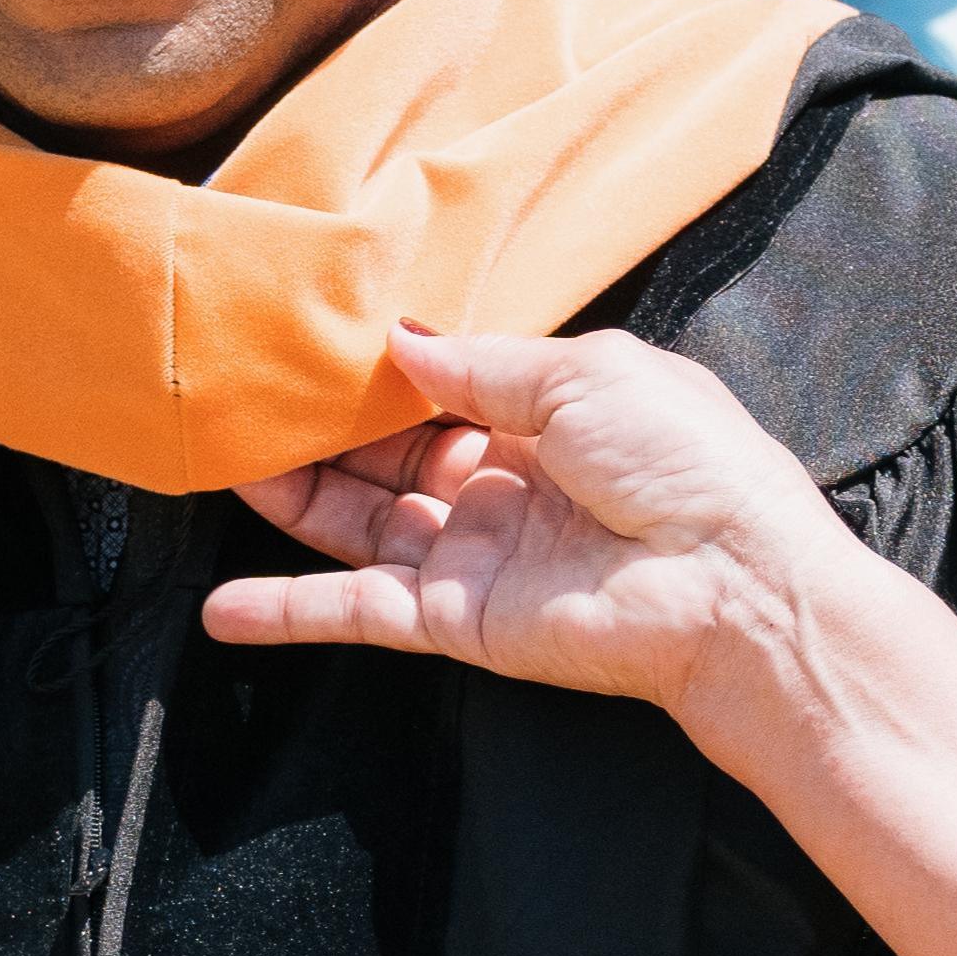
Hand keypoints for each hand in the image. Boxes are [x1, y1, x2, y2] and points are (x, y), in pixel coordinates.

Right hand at [213, 329, 851, 715]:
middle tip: (247, 393)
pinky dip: (292, 613)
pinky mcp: (460, 618)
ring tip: (220, 462)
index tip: (311, 337)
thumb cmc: (691, 466)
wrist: (735, 586)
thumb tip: (401, 339)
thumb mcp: (586, 372)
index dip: (380, 367)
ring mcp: (479, 554)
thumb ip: (480, 362)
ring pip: (363, 523)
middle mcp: (507, 483)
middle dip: (320, 426)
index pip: (442, 386)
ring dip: (293, 498)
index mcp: (550, 414)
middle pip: (390, 453)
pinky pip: (361, 611)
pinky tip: (225, 608)